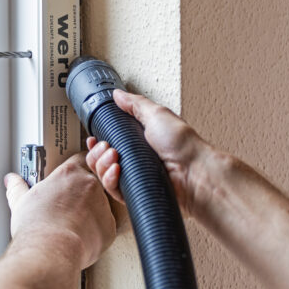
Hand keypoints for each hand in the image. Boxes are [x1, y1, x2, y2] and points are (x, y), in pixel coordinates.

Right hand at [4, 153, 115, 269]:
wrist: (50, 252)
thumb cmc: (36, 228)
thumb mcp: (20, 202)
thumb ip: (18, 187)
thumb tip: (11, 181)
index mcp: (69, 173)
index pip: (81, 159)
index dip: (78, 168)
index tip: (72, 177)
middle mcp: (89, 185)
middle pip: (93, 182)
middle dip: (84, 193)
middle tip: (69, 206)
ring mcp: (102, 205)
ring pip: (101, 205)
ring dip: (91, 212)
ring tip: (71, 225)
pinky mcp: (109, 227)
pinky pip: (105, 226)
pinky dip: (96, 231)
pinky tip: (80, 237)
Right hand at [85, 89, 214, 217]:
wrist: (194, 172)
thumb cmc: (183, 145)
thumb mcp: (157, 115)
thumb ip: (135, 104)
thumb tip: (118, 94)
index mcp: (139, 141)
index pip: (109, 142)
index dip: (98, 142)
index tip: (94, 139)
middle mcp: (135, 159)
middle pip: (101, 159)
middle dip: (97, 153)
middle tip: (106, 147)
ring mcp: (135, 177)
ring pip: (103, 175)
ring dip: (102, 164)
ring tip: (114, 157)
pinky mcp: (135, 193)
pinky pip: (113, 190)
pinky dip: (109, 180)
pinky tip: (116, 171)